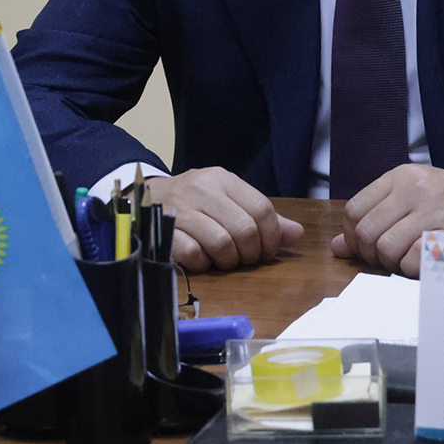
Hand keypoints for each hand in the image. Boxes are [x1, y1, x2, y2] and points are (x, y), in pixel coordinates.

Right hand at [144, 167, 304, 272]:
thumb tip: (297, 234)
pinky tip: (200, 259)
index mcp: (222, 179)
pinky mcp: (165, 230)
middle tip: (244, 259)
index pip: (262, 209)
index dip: (271, 238)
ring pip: (222, 244)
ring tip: (223, 259)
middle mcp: (202, 189)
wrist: (145, 198)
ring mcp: (181, 209)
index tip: (266, 252)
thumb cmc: (194, 202)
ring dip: (228, 261)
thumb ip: (261, 217)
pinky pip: (195, 256)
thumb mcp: (227, 200)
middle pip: (245, 230)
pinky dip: (203, 264)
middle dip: (250, 253)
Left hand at [329, 165, 443, 276]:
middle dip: (370, 254)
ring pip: (387, 249)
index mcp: (400, 176)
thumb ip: (374, 216)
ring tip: (405, 260)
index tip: (364, 246)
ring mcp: (434, 211)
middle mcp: (415, 190)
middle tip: (385, 258)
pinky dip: (413, 270)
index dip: (353, 236)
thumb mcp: (410, 196)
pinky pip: (414, 262)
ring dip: (391, 263)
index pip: (354, 210)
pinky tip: (423, 263)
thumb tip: (337, 247)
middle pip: (367, 233)